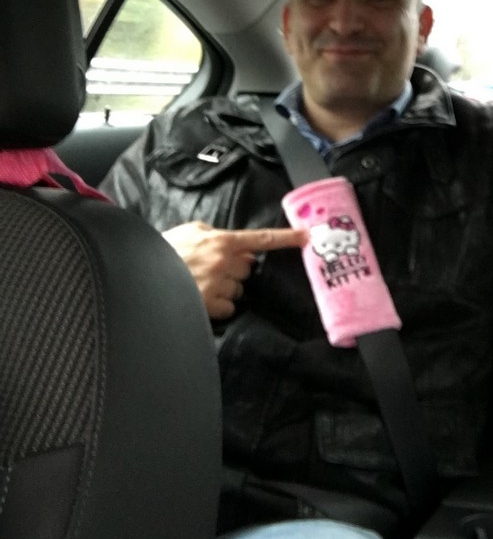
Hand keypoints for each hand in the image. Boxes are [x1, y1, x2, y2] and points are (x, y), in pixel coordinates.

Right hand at [162, 220, 307, 319]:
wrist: (140, 272)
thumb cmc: (163, 250)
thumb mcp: (190, 231)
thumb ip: (214, 234)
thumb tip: (235, 246)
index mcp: (221, 240)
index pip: (260, 239)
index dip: (285, 238)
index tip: (306, 236)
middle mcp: (223, 262)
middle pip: (248, 269)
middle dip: (236, 269)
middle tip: (213, 268)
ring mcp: (217, 284)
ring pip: (238, 289)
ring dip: (226, 288)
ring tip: (201, 283)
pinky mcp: (209, 305)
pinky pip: (228, 307)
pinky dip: (218, 305)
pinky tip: (200, 297)